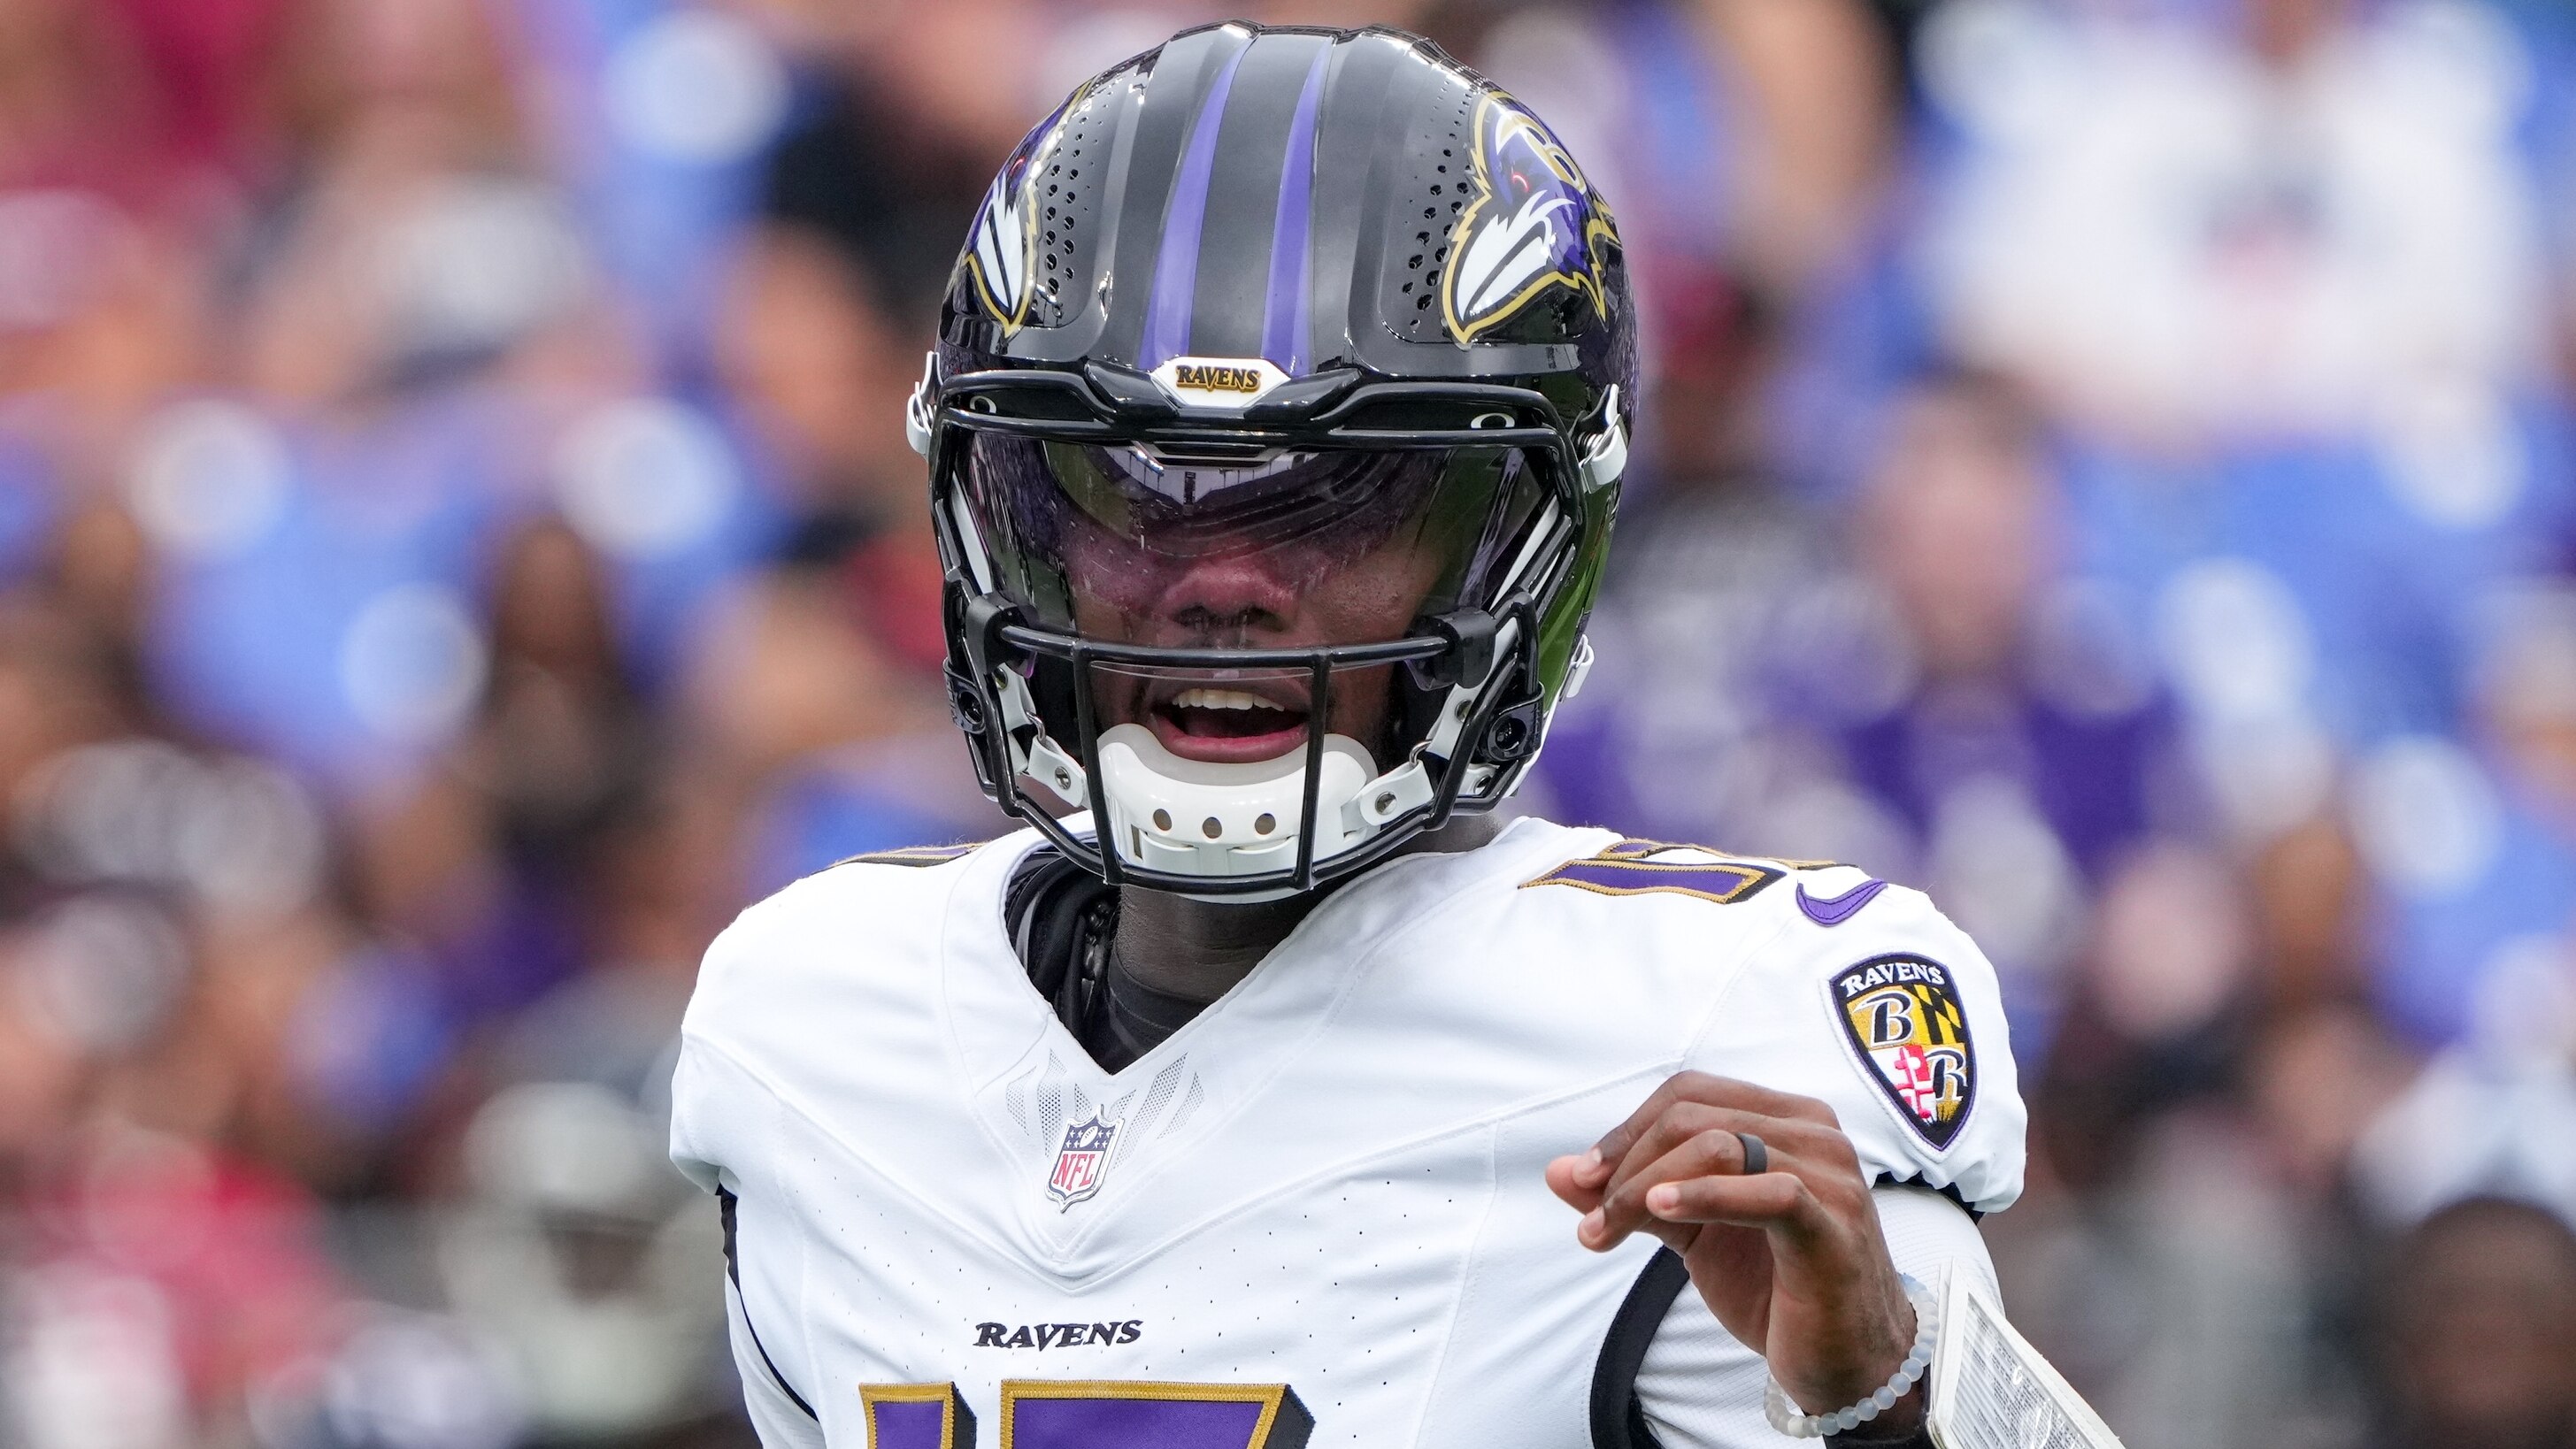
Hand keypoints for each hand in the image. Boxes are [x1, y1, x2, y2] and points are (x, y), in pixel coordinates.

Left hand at [1546, 1072, 1920, 1432]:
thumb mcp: (1694, 1234)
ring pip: (1718, 1147)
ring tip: (1606, 1229)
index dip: (1628, 1129)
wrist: (1845, 1361)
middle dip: (1626, 1165)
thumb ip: (1635, 1197)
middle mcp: (1813, 1133)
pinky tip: (1657, 1211)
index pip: (1689, 1094)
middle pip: (1694, 1118)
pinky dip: (1703, 1195)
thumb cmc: (1775, 1286)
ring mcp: (1830, 1174)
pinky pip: (1767, 1191)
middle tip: (1591, 1219)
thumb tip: (1559, 1172)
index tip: (1585, 1177)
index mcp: (1784, 1119)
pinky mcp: (1835, 1223)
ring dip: (1645, 1188)